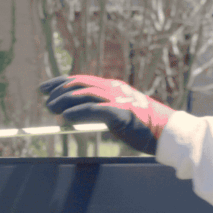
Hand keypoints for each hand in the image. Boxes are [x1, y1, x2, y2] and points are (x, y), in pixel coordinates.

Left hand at [39, 74, 173, 154]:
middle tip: (45, 98)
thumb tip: (75, 117)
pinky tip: (65, 117)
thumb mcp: (121, 114)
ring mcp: (118, 99)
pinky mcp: (121, 113)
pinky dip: (77, 112)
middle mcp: (114, 89)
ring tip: (50, 107)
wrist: (168, 132)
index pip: (82, 80)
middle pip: (80, 84)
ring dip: (64, 100)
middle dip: (59, 90)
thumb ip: (101, 112)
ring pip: (85, 94)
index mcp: (114, 87)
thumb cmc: (144, 127)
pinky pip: (94, 110)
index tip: (45, 87)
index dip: (61, 82)